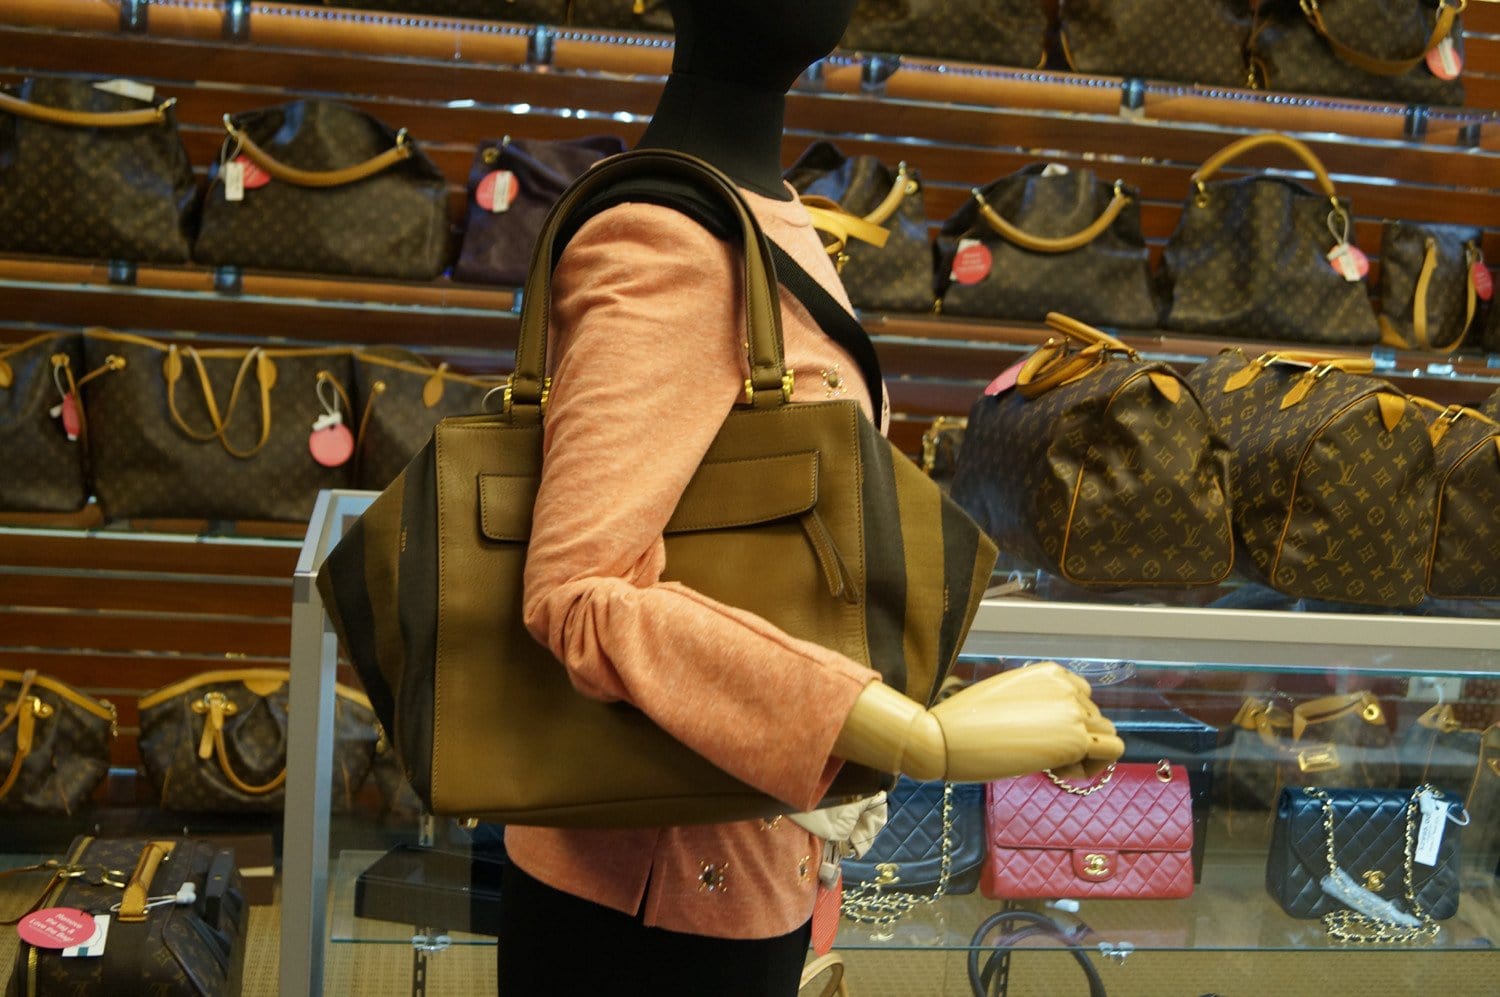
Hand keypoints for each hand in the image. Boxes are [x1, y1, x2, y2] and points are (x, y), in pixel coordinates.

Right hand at [928, 663, 1123, 781]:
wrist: (947, 738)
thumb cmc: (964, 724)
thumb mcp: (1005, 702)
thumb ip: (1035, 708)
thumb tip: (1052, 733)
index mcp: (1050, 672)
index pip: (1082, 698)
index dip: (1066, 723)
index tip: (1038, 738)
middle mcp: (1066, 685)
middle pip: (1094, 718)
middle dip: (1074, 741)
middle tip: (1038, 756)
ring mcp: (1073, 709)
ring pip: (1107, 733)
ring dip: (1086, 754)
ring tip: (1052, 766)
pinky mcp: (1076, 737)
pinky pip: (1112, 750)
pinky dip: (1096, 765)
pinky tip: (1061, 771)